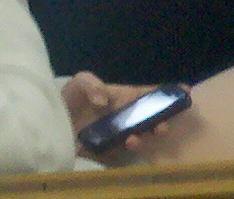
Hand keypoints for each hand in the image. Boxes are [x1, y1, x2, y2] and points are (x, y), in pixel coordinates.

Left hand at [63, 74, 182, 155]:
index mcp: (124, 97)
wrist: (47, 124)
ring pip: (142, 135)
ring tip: (138, 136)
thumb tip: (105, 102)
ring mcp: (119, 134)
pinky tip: (128, 141)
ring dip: (146, 136)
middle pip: (152, 117)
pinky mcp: (109, 150)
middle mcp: (126, 116)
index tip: (186, 91)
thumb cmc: (68, 100)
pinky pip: (125, 151)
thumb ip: (92, 84)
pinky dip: (131, 146)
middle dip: (163, 120)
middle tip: (163, 125)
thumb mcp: (79, 83)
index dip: (168, 92)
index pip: (150, 94)